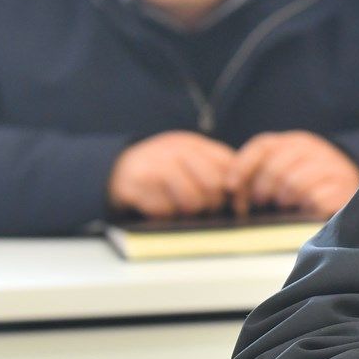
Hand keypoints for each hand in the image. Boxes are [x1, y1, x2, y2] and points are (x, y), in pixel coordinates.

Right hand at [107, 131, 238, 218]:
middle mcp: (175, 151)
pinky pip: (165, 211)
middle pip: (213, 185)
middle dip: (213, 203)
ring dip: (189, 211)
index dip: (237, 189)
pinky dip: (165, 214)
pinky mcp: (137, 186)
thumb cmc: (161, 168)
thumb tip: (243, 198)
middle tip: (204, 208)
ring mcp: (155, 167)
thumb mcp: (188, 158)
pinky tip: (158, 205)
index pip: (228, 165)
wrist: (116, 168)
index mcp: (192, 144)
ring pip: (192, 201)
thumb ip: (215, 169)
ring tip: (180, 207)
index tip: (238, 204)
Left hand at [230, 132, 358, 217]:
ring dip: (285, 197)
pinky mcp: (343, 186)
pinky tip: (305, 207)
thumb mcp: (282, 169)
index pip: (263, 146)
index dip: (243, 166)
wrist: (348, 183)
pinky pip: (317, 197)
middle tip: (261, 201)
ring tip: (285, 203)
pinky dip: (307, 205)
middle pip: (277, 167)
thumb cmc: (307, 179)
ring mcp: (330, 166)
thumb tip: (229, 189)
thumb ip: (256, 175)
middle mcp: (313, 149)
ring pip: (296, 182)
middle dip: (264, 187)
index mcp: (295, 142)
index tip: (231, 186)